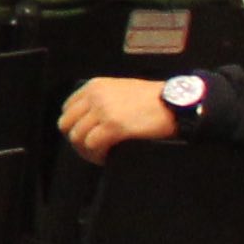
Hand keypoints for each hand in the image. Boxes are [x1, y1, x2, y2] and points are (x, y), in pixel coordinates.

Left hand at [60, 76, 177, 160]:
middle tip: (90, 150)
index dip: (74, 125)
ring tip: (100, 156)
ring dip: (86, 150)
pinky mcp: (113, 126)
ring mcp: (103, 111)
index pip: (68, 108)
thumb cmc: (154, 98)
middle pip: (67, 124)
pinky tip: (107, 158)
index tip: (84, 136)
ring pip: (77, 137)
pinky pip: (92, 145)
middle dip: (76, 139)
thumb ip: (102, 100)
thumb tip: (88, 121)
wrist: (176, 102)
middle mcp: (95, 96)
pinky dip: (97, 155)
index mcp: (95, 86)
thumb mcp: (121, 89)